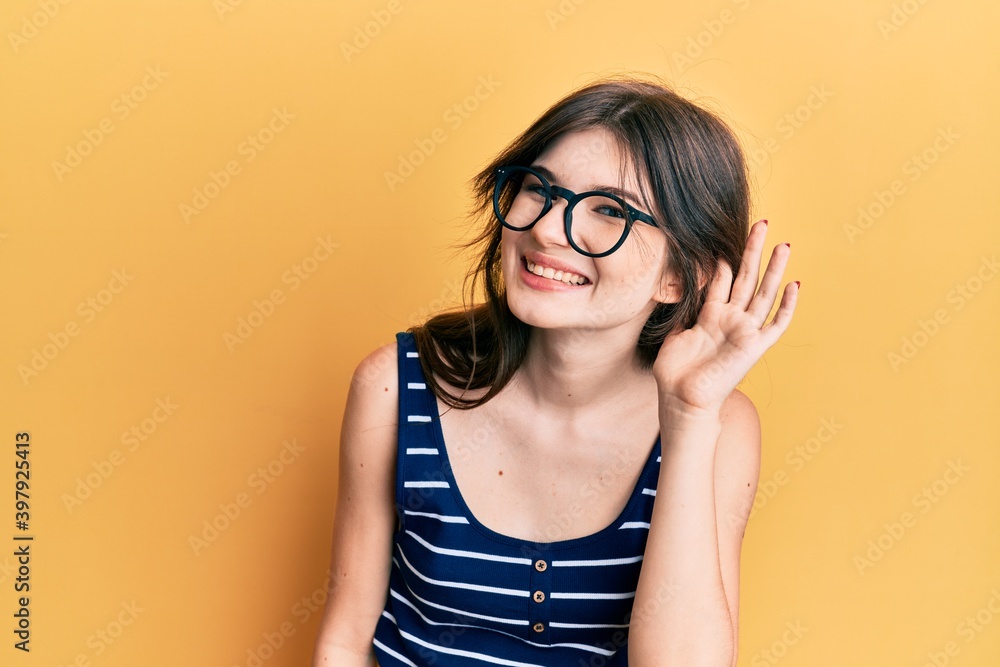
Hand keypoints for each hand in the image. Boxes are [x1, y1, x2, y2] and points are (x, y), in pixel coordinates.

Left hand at [652, 220, 798, 416]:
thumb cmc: (674, 373)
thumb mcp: (673, 334)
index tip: (726, 236)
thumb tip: (675, 289)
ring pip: (763, 293)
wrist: (682, 400)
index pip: (721, 279)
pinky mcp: (754, 347)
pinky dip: (787, 306)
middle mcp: (730, 319)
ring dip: (773, 269)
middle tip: (761, 223)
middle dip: (753, 250)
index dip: (724, 259)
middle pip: (745, 277)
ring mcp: (744, 332)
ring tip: (783, 244)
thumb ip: (680, 312)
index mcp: (710, 315)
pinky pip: (776, 324)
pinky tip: (795, 285)